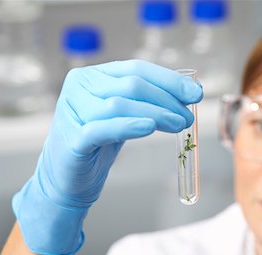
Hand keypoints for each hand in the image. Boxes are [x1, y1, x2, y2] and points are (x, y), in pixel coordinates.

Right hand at [13, 60, 202, 254]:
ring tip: (178, 125)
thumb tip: (188, 92)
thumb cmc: (98, 144)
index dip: (169, 80)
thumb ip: (146, 101)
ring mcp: (72, 111)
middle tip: (187, 116)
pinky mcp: (72, 139)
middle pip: (132, 85)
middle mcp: (79, 87)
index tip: (195, 93)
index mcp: (92, 76)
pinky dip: (129, 126)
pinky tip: (149, 128)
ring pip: (120, 104)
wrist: (66, 178)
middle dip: (167, 100)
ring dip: (156, 113)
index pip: (136, 69)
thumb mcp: (123, 116)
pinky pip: (103, 128)